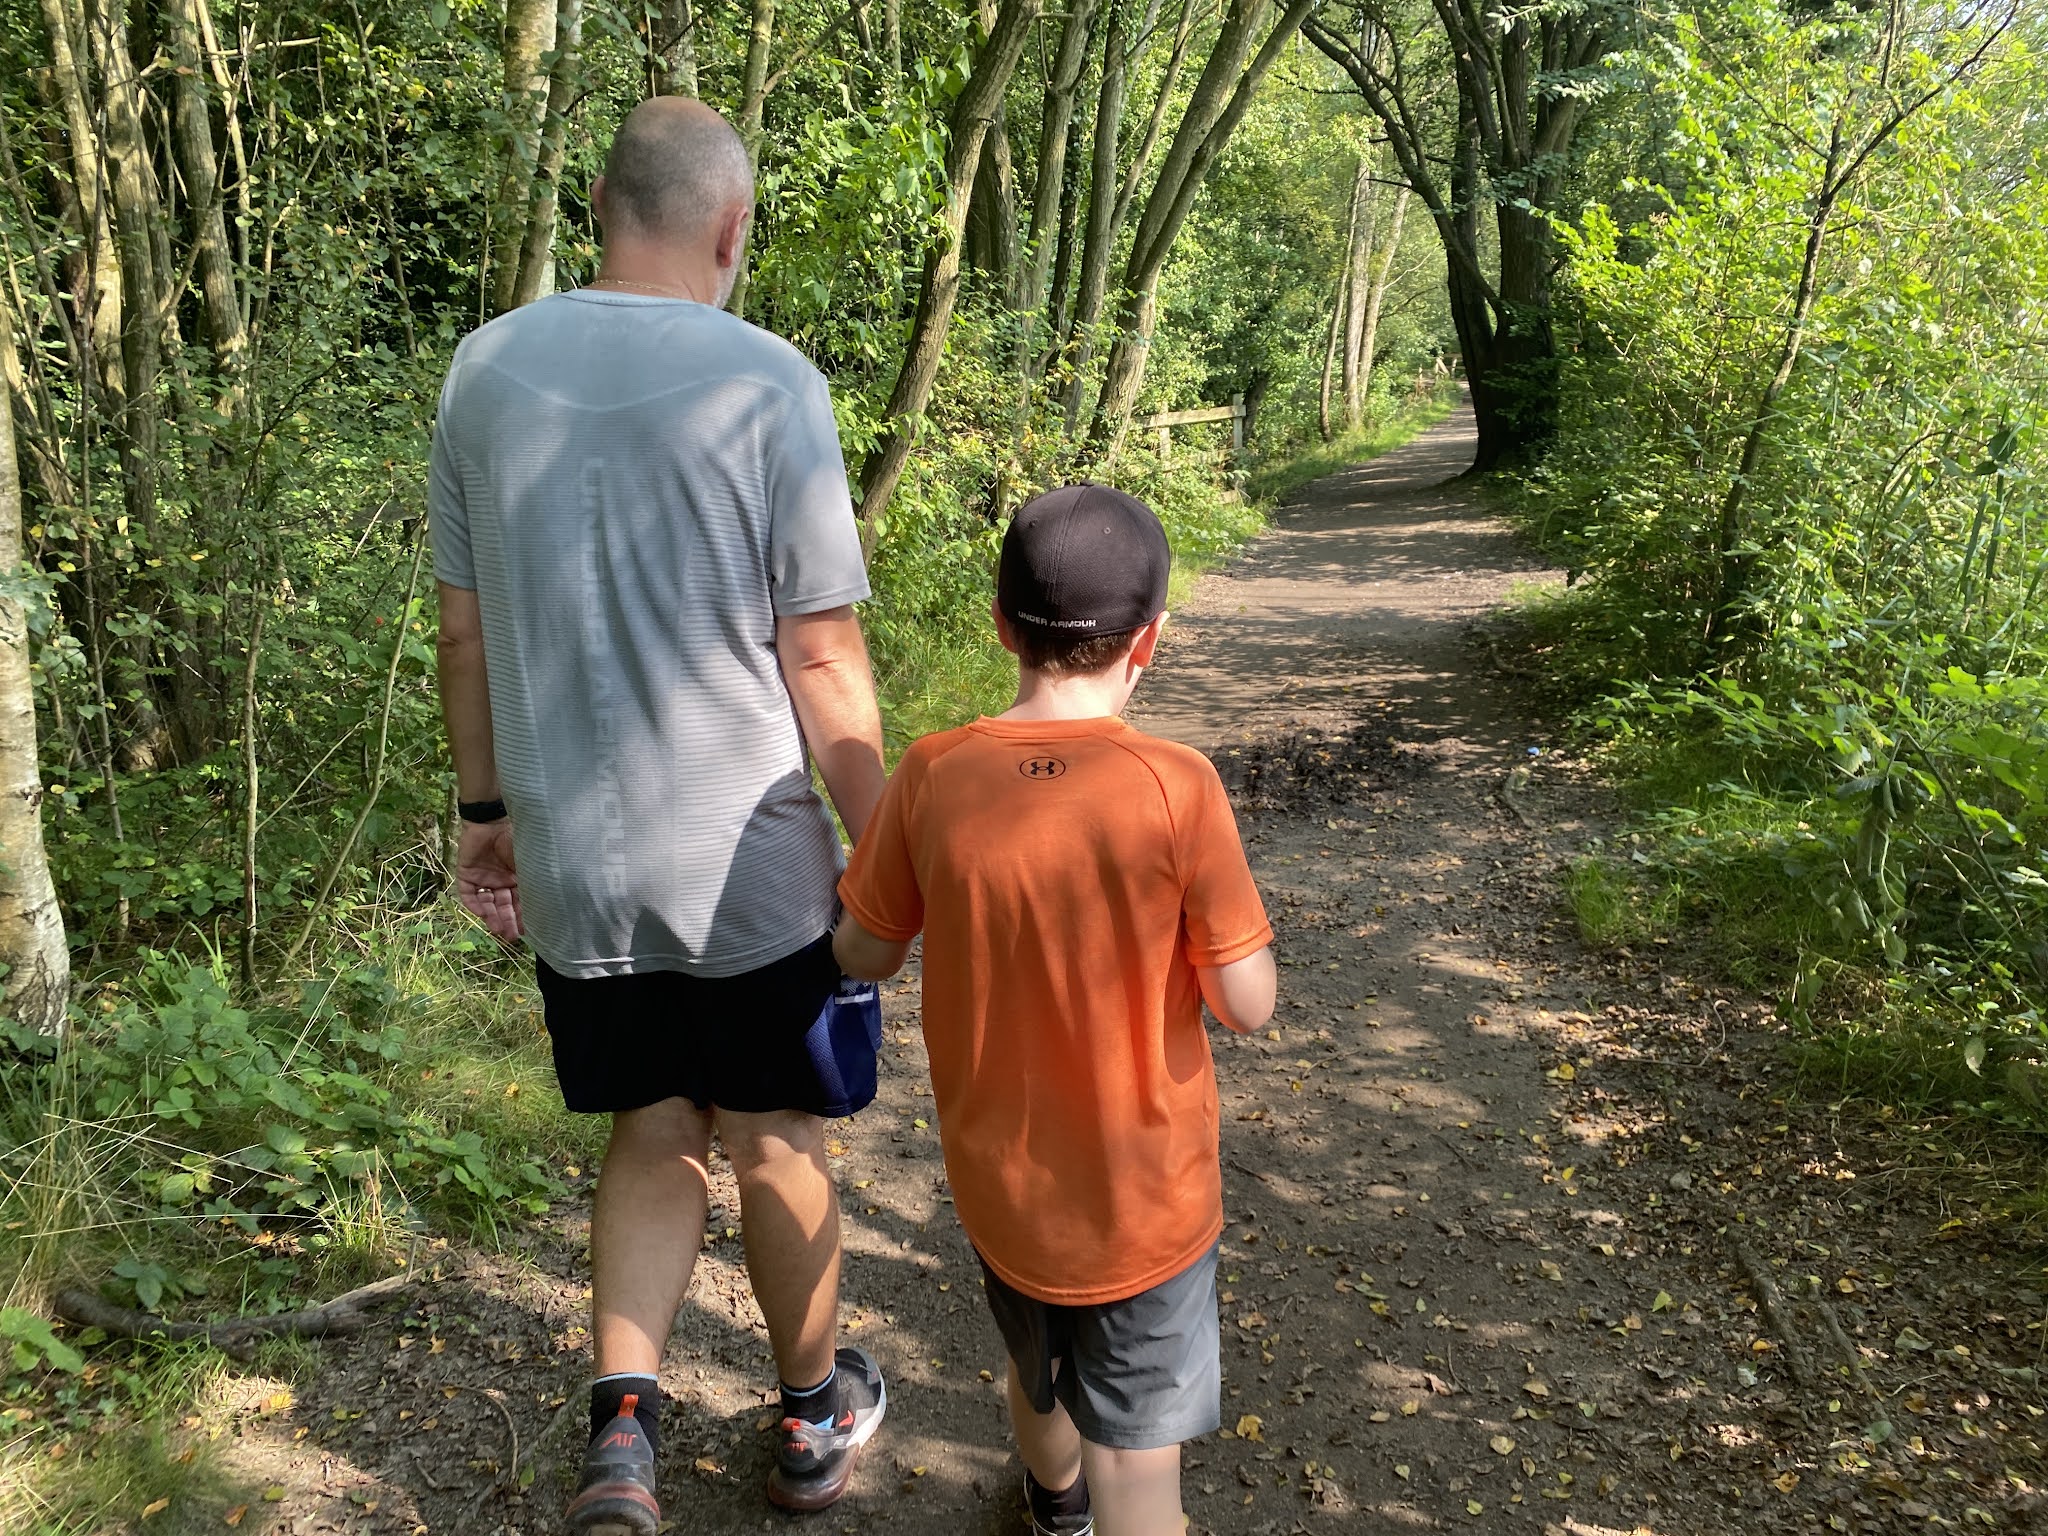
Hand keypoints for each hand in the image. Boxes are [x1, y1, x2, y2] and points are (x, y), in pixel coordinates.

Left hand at [455, 817, 522, 941]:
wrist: (492, 821)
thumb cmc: (515, 840)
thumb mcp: (528, 865)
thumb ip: (531, 885)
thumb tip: (545, 907)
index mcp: (517, 877)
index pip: (519, 902)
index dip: (522, 917)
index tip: (525, 931)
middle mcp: (501, 880)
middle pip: (503, 905)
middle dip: (507, 921)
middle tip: (510, 936)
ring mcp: (483, 878)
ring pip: (487, 903)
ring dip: (492, 916)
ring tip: (497, 929)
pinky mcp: (466, 874)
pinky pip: (468, 894)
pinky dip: (474, 904)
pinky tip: (482, 913)